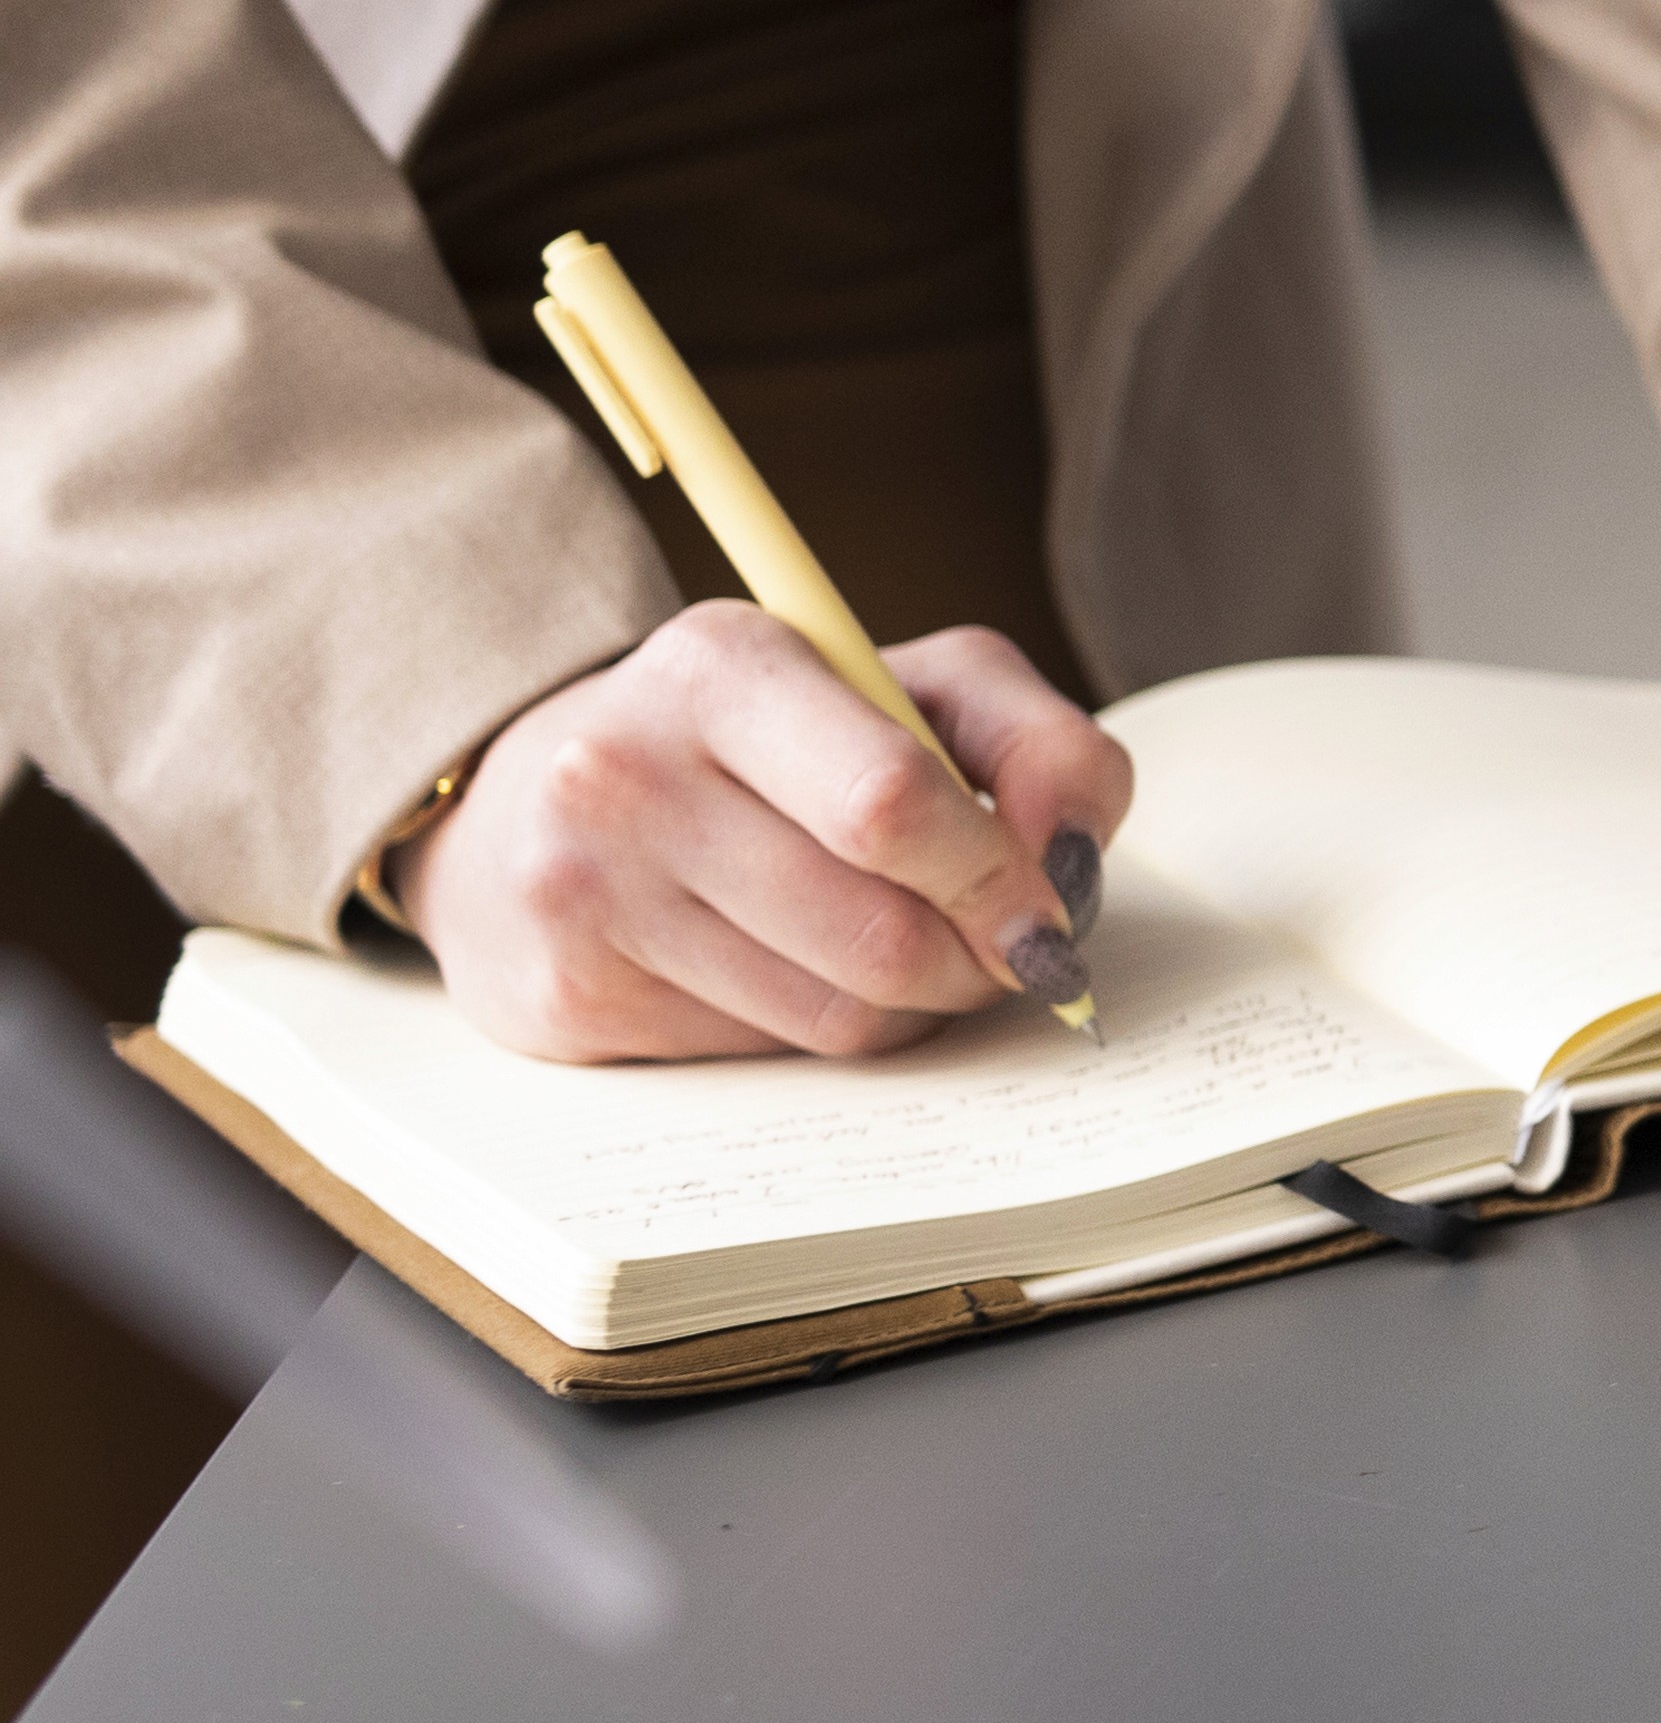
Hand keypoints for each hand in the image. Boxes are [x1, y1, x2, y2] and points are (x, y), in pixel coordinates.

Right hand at [400, 606, 1131, 1061]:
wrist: (524, 803)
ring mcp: (581, 892)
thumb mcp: (913, 688)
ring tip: (901, 945)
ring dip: (915, 1005)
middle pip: (881, 935)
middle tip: (1002, 946)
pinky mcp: (566, 998)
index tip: (1051, 908)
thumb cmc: (761, 742)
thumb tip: (1074, 857)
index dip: (1001, 877)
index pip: (892, 803)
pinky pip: (769, 1057)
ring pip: (838, 1017)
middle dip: (979, 960)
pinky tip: (797, 969)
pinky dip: (824, 1029)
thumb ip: (1039, 744)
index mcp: (720, 666)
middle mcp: (623, 772)